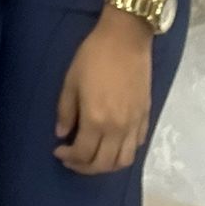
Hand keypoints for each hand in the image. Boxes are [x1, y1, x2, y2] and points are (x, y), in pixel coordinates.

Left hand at [54, 14, 152, 175]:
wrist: (126, 38)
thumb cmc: (94, 56)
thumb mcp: (71, 81)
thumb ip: (65, 111)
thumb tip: (61, 134)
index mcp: (96, 120)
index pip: (83, 154)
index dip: (68, 157)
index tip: (58, 151)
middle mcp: (118, 129)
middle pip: (104, 164)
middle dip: (85, 167)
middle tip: (72, 159)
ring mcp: (134, 124)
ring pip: (124, 161)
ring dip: (106, 166)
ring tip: (93, 156)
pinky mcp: (146, 116)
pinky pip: (137, 145)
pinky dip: (124, 152)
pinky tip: (112, 143)